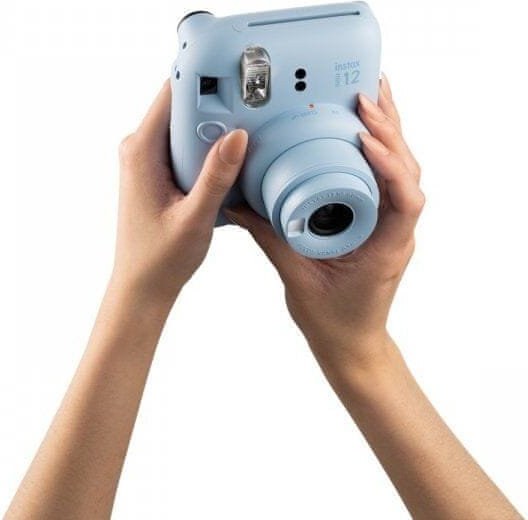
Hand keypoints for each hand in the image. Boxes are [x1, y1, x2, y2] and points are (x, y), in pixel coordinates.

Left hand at [113, 80, 247, 303]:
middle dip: (214, 106)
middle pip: (181, 107)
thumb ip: (216, 177)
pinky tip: (227, 163)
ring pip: (185, 127)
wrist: (143, 285)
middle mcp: (140, 150)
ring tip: (242, 138)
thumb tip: (237, 137)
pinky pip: (185, 147)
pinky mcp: (159, 173)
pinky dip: (206, 150)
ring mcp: (149, 161)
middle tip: (248, 113)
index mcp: (141, 152)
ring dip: (213, 131)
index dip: (201, 80)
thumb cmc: (160, 257)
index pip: (170, 95)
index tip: (232, 77)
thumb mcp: (195, 218)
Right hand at [225, 75, 423, 372]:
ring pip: (402, 171)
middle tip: (363, 96)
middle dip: (389, 131)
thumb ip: (270, 237)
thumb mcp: (297, 278)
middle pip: (408, 172)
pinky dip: (379, 152)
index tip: (363, 136)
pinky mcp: (380, 224)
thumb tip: (240, 203)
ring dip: (389, 134)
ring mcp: (392, 227)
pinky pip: (386, 181)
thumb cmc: (332, 321)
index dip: (389, 162)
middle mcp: (397, 233)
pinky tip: (362, 131)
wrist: (350, 342)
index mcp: (386, 249)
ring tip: (368, 99)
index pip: (406, 198)